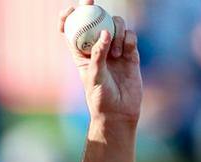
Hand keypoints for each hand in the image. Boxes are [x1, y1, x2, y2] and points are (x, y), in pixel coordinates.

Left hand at [60, 3, 141, 126]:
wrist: (120, 112)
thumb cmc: (100, 98)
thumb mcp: (94, 76)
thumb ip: (98, 54)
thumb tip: (104, 32)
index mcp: (82, 54)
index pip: (73, 31)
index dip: (70, 18)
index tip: (72, 9)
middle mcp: (98, 48)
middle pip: (95, 22)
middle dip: (93, 9)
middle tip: (91, 2)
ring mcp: (115, 49)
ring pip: (115, 26)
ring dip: (116, 32)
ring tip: (115, 53)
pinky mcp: (130, 53)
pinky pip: (130, 36)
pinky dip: (127, 39)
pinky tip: (125, 52)